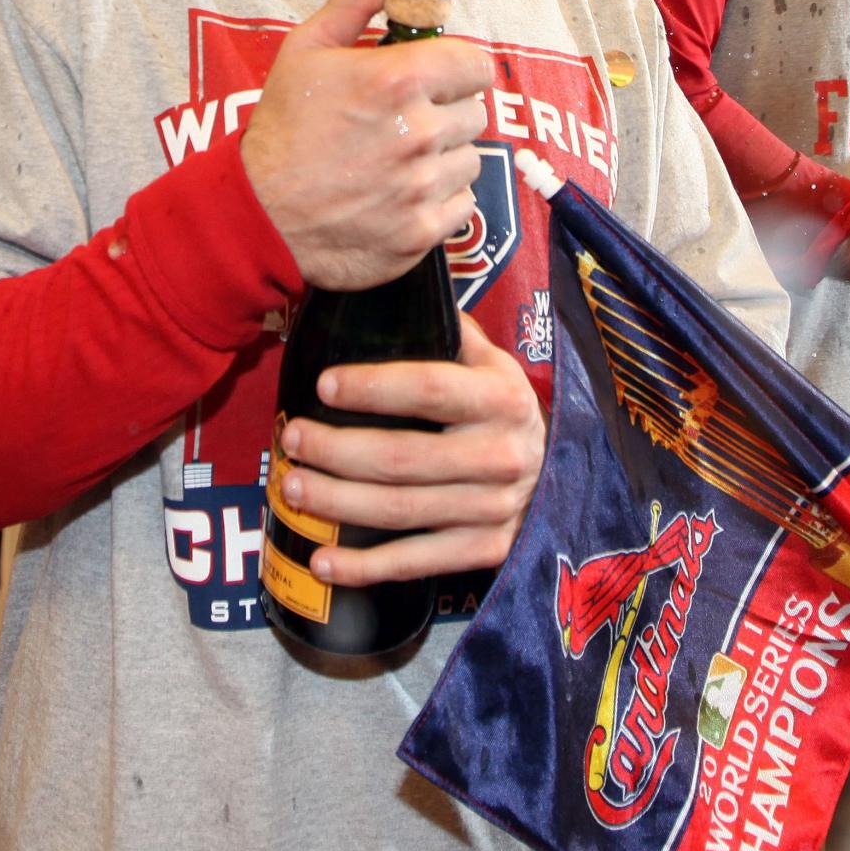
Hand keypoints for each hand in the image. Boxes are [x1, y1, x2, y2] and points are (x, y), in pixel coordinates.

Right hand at [241, 0, 494, 290]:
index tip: (437, 79)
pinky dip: (439, 202)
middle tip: (404, 122)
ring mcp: (423, 187)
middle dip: (446, 113)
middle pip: (475, 113)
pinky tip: (400, 195)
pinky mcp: (423, 232)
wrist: (257, 215)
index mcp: (398, 80)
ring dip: (443, 158)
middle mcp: (419, 132)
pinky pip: (463, 206)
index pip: (476, 64)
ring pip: (470, 160)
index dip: (457, 69)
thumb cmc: (281, 127)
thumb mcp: (307, 48)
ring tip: (398, 161)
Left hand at [272, 316, 543, 583]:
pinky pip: (416, 560)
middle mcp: (501, 455)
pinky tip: (322, 560)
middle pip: (403, 457)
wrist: (558, 475)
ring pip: (401, 510)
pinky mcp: (486, 550)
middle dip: (336, 450)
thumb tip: (393, 284)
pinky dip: (365, 567)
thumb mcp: (491, 363)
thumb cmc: (502, 410)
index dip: (374, 388)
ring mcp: (494, 509)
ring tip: (292, 487)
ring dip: (338, 502)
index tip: (323, 385)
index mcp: (501, 398)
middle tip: (292, 438)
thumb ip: (449, 332)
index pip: (430, 389)